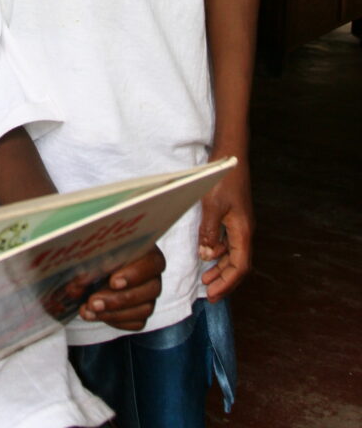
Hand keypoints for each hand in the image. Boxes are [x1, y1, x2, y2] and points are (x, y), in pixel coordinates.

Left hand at [79, 245, 164, 330]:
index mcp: (147, 252)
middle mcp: (153, 275)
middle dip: (118, 299)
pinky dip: (116, 321)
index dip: (135, 274)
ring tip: (89, 310)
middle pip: (149, 289)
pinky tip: (98, 316)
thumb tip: (75, 286)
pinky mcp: (142, 313)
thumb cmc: (98, 253)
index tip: (113, 282)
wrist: (93, 269)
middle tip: (93, 302)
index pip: (152, 263)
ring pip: (144, 309)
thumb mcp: (93, 254)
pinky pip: (137, 322)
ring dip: (114, 313)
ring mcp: (150, 296)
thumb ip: (87, 265)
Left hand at [199, 158, 252, 301]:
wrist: (231, 156)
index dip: (227, 283)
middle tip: (209, 294)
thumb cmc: (223, 180)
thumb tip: (207, 256)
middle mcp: (245, 231)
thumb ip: (209, 232)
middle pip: (238, 264)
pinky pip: (229, 243)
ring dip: (221, 268)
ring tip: (206, 279)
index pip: (240, 266)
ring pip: (234, 254)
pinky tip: (207, 253)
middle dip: (224, 281)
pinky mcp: (234, 217)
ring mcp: (240, 224)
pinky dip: (219, 253)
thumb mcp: (212, 206)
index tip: (214, 294)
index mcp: (243, 231)